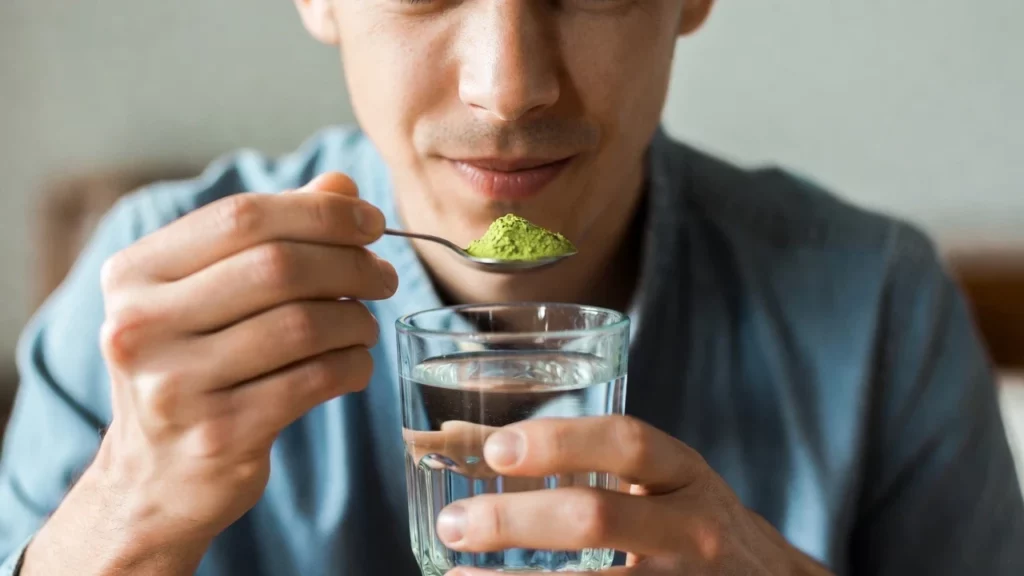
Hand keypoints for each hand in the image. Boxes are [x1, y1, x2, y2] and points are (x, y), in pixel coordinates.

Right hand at [39, 173, 396, 562]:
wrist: (155, 478)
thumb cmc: (194, 367)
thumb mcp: (208, 295)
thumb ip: (269, 237)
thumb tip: (341, 186)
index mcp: (133, 274)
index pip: (242, 217)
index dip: (320, 212)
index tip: (371, 221)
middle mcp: (140, 326)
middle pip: (278, 266)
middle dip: (350, 264)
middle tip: (383, 276)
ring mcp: (175, 386)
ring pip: (303, 325)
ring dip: (356, 320)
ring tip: (365, 325)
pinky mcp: (219, 436)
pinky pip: (314, 380)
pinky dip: (352, 365)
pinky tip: (356, 364)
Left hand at [433, 416, 833, 574]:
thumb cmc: (687, 521)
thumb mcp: (658, 480)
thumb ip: (582, 459)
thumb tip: (458, 438)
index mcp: (684, 474)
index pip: (626, 443)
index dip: (559, 442)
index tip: (495, 450)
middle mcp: (690, 529)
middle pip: (597, 518)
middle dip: (516, 520)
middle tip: (456, 522)